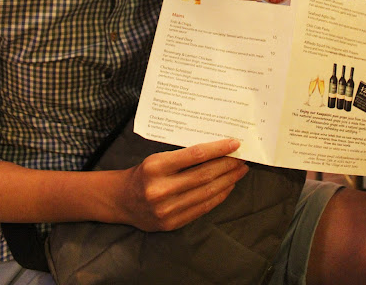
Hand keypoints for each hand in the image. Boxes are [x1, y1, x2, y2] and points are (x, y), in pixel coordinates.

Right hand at [119, 138, 247, 231]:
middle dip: (228, 165)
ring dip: (228, 180)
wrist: (122, 200)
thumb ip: (183, 156)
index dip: (218, 149)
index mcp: (156, 166)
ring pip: (207, 192)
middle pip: (205, 174)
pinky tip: (228, 186)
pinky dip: (219, 195)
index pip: (195, 155)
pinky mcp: (172, 223)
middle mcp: (161, 189)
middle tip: (243, 157)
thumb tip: (217, 149)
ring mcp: (167, 209)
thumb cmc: (144, 173)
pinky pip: (203, 208)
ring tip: (240, 171)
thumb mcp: (158, 157)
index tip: (235, 143)